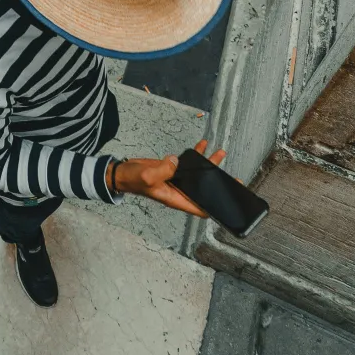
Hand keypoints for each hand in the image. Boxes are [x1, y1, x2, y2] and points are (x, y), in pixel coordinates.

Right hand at [107, 140, 226, 216]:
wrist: (122, 172)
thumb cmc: (133, 180)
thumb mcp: (148, 176)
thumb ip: (164, 170)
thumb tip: (176, 161)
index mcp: (175, 198)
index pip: (199, 208)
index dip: (213, 208)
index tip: (226, 203)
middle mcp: (178, 190)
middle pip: (202, 189)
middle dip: (217, 182)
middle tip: (232, 176)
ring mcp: (175, 179)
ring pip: (197, 174)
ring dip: (208, 164)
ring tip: (219, 152)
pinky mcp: (171, 169)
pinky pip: (187, 163)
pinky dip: (195, 155)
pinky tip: (202, 146)